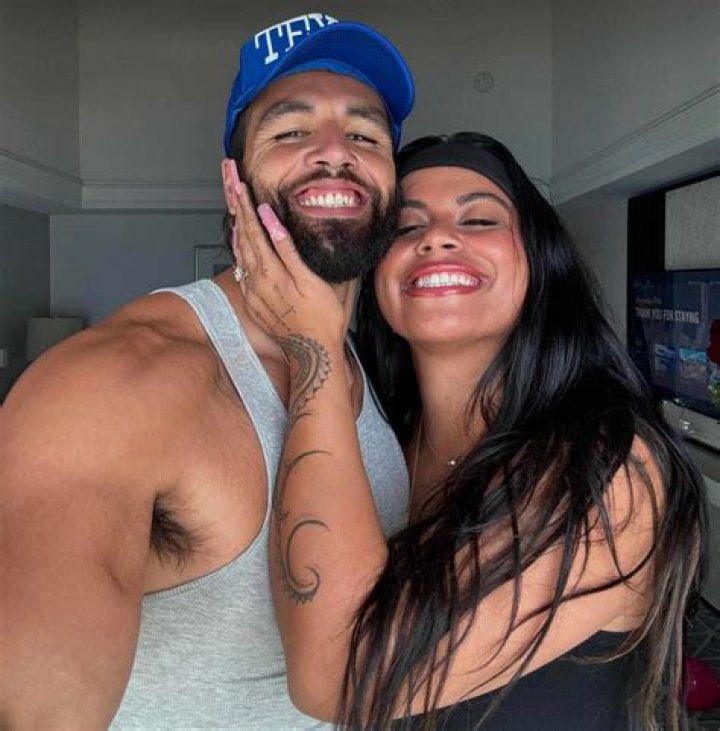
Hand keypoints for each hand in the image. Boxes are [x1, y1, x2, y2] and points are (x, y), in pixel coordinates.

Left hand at [231, 182, 349, 345]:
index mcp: (274, 272)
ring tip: (235, 208)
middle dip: (238, 210)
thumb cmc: (322, 319)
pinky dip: (238, 253)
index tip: (243, 187)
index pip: (256, 230)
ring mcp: (254, 293)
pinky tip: (239, 245)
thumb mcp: (312, 281)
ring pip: (240, 254)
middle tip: (233, 188)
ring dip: (237, 229)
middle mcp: (259, 281)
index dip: (248, 207)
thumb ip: (289, 250)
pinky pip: (241, 272)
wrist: (313, 352)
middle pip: (244, 238)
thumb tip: (273, 223)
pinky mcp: (254, 303)